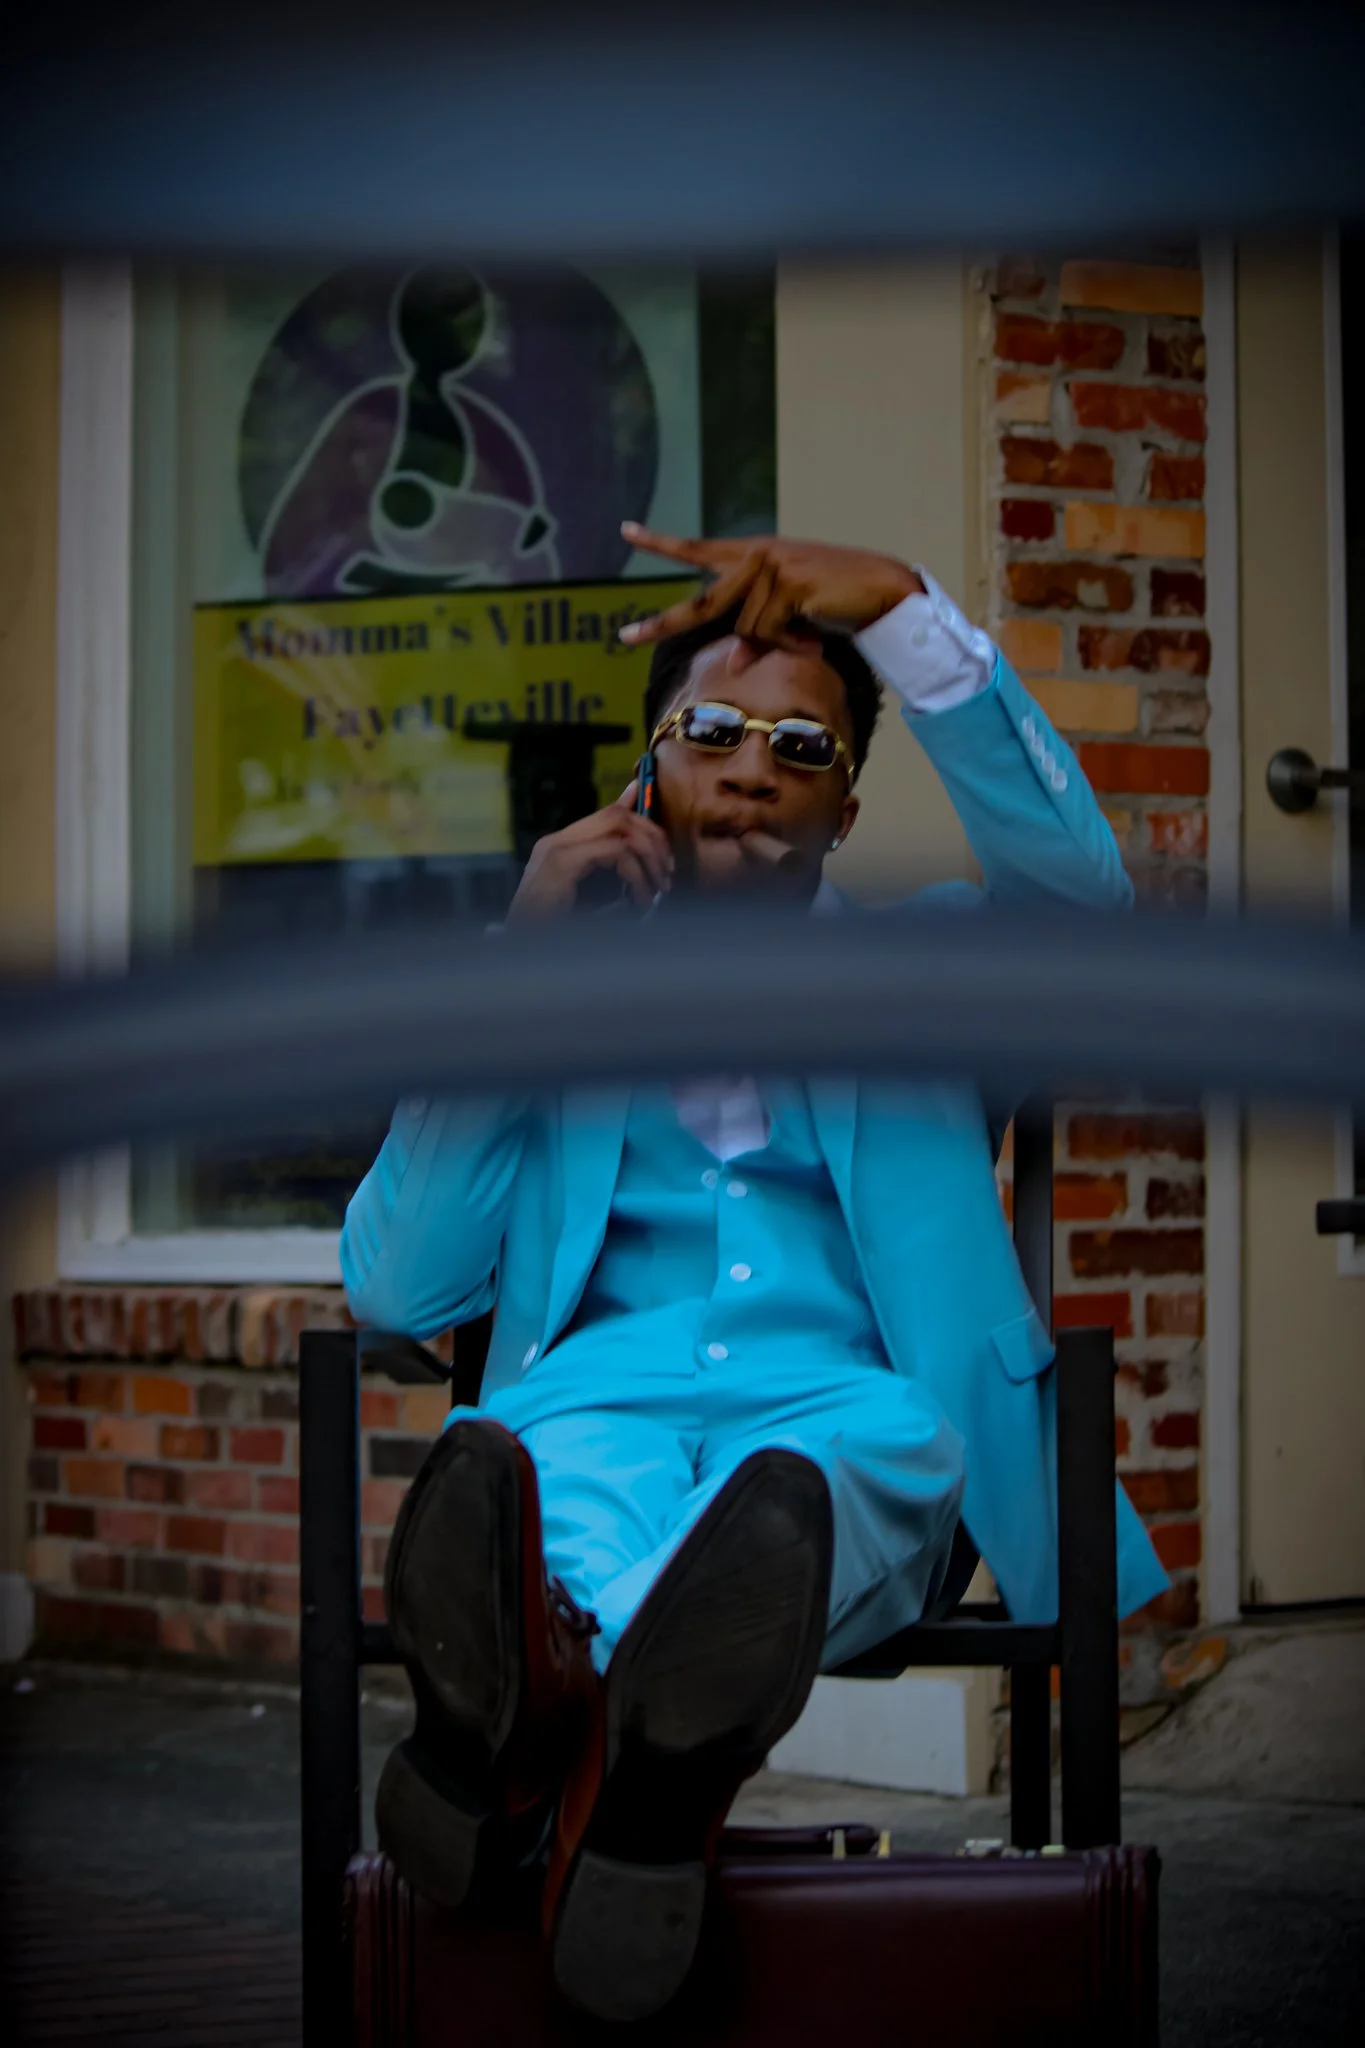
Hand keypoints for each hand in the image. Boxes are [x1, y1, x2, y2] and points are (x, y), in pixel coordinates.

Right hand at [507, 782, 673, 920]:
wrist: (521, 950)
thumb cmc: (553, 935)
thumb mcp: (591, 904)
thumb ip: (612, 885)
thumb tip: (644, 881)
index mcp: (561, 846)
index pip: (609, 814)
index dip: (643, 823)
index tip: (665, 851)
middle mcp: (557, 840)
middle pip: (617, 815)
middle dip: (652, 838)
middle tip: (667, 871)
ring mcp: (557, 848)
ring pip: (619, 827)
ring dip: (648, 855)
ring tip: (658, 888)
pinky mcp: (562, 863)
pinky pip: (614, 852)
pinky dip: (636, 874)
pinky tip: (640, 899)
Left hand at [618, 525, 923, 668]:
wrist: (882, 589)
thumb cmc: (835, 602)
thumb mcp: (788, 620)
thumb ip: (757, 634)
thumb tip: (736, 662)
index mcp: (751, 555)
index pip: (698, 549)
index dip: (661, 542)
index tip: (627, 531)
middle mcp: (754, 555)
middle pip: (701, 603)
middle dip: (661, 625)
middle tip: (623, 637)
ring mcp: (769, 566)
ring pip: (747, 630)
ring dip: (777, 644)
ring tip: (808, 635)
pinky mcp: (786, 582)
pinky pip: (769, 632)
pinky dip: (791, 643)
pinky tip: (813, 636)